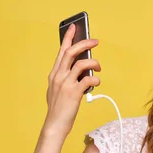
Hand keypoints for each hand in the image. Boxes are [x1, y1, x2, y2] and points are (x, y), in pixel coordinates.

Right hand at [42, 24, 101, 138]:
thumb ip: (66, 79)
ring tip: (98, 68)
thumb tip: (81, 72)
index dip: (68, 38)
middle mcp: (59, 76)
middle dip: (85, 44)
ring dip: (94, 63)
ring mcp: (66, 83)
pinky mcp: (74, 92)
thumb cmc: (59, 108)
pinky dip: (95, 79)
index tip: (74, 27)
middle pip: (72, 52)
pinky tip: (97, 83)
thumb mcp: (58, 90)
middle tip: (95, 41)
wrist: (55, 124)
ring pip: (82, 63)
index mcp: (54, 74)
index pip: (61, 51)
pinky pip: (89, 80)